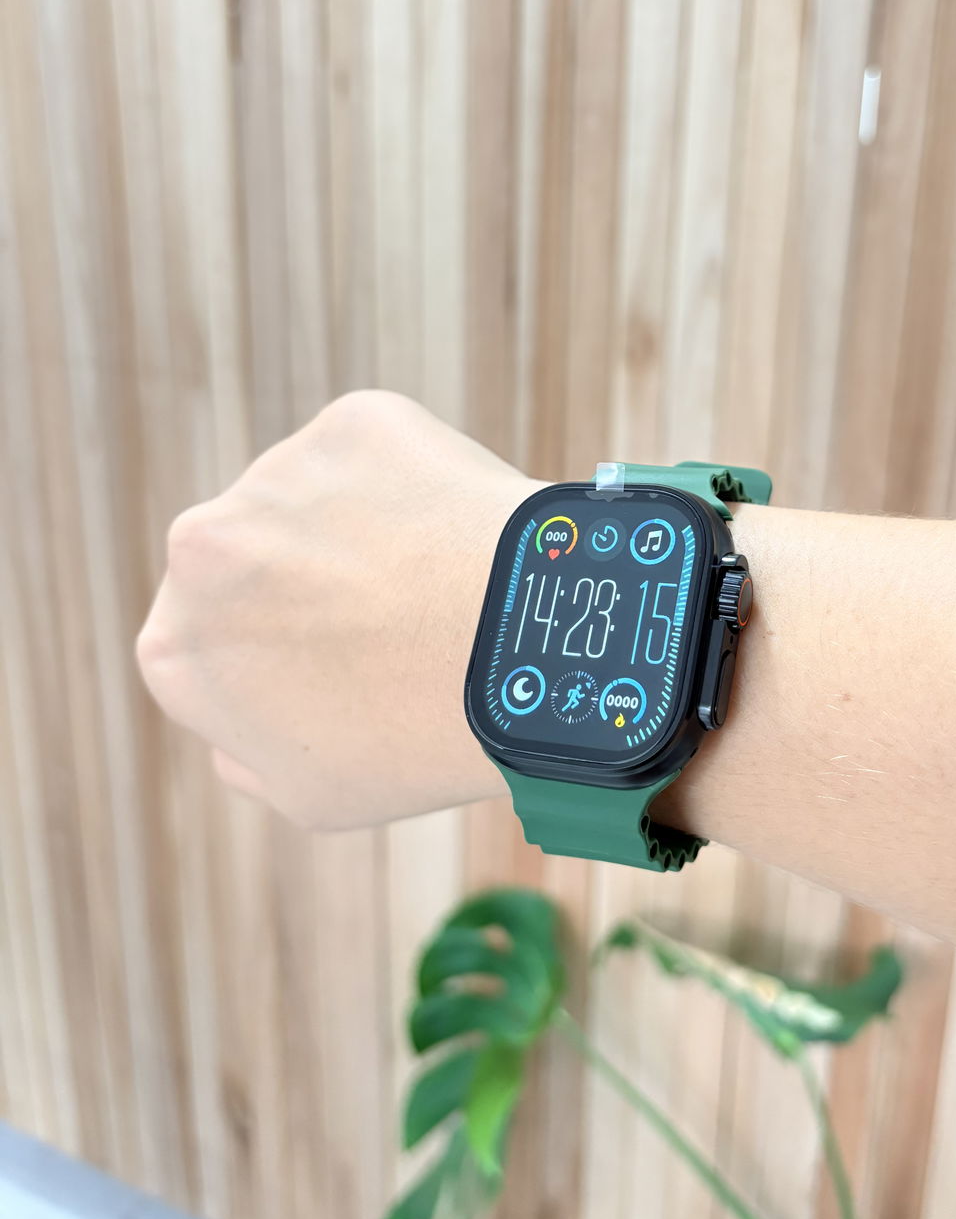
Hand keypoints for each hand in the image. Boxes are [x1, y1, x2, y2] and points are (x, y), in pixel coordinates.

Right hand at [137, 392, 534, 828]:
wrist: (518, 651)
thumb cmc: (420, 739)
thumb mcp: (312, 794)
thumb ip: (245, 756)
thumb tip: (233, 732)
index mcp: (173, 649)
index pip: (207, 646)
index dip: (273, 657)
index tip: (334, 667)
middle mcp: (200, 549)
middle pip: (248, 563)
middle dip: (301, 585)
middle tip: (390, 623)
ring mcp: (277, 474)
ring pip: (314, 503)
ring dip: (360, 532)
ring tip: (435, 587)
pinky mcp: (353, 424)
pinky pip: (382, 458)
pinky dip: (418, 486)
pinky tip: (457, 535)